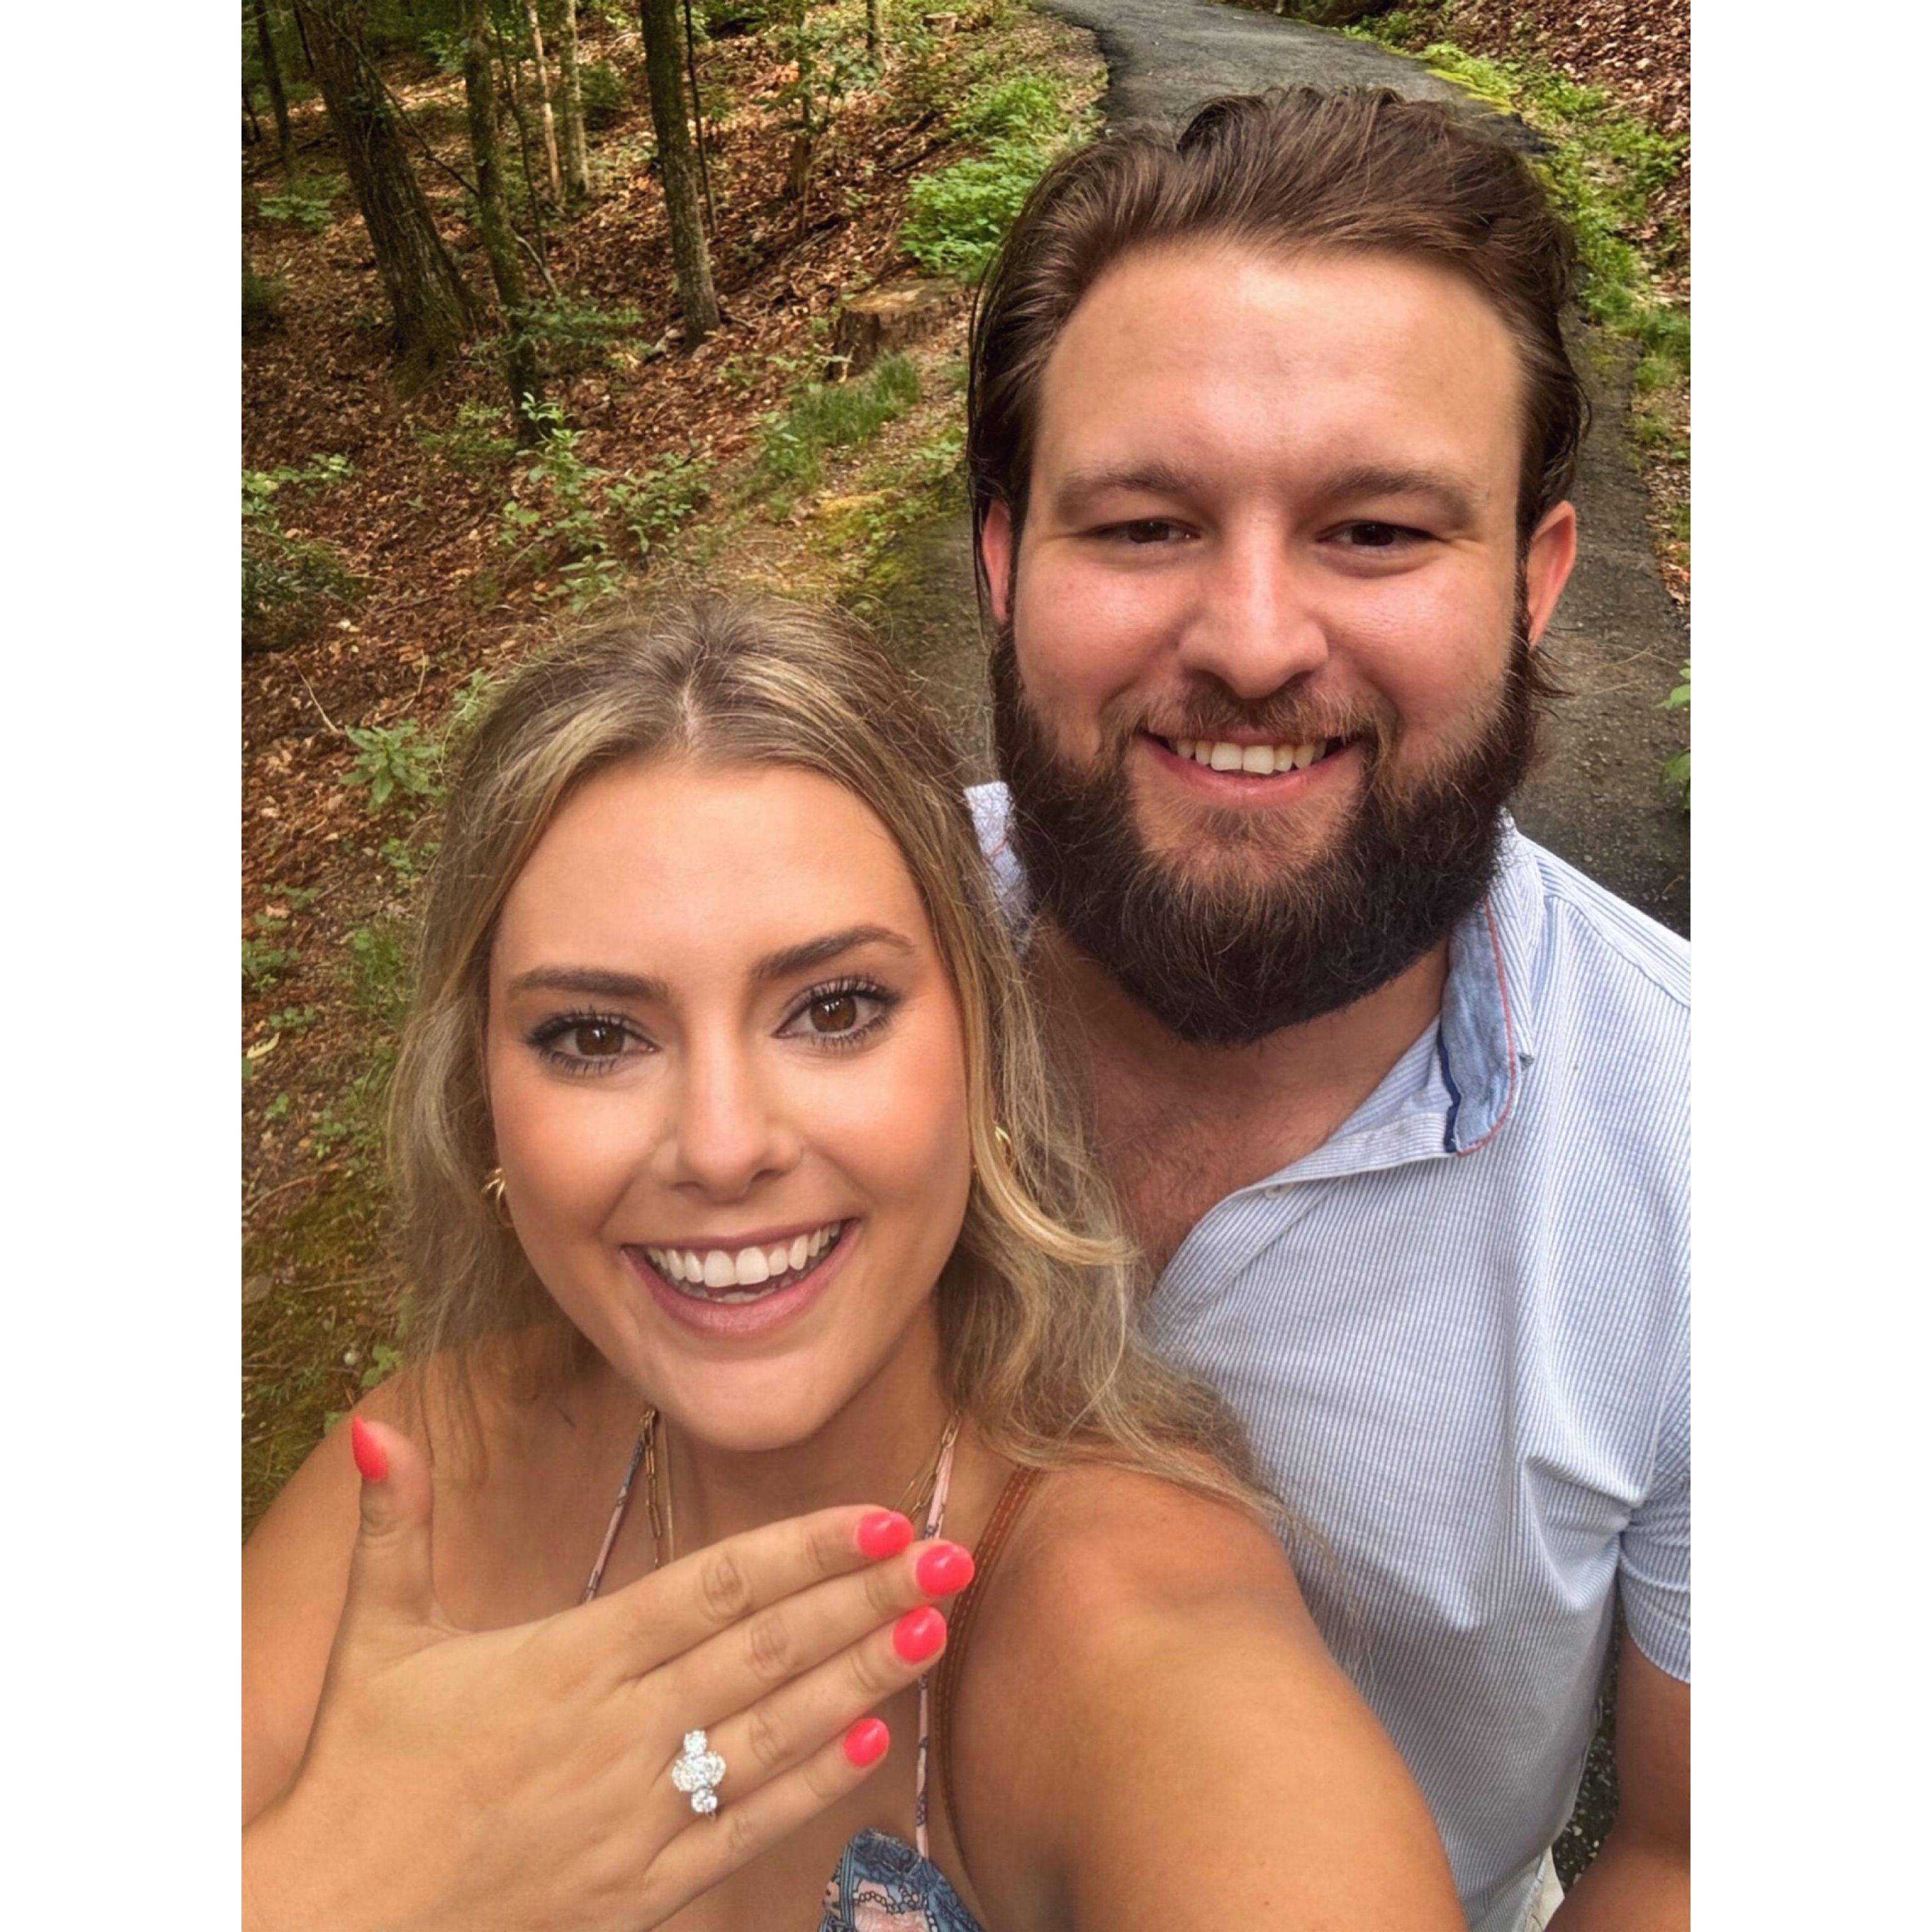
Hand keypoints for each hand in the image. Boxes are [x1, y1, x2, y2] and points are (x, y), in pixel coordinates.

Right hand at [242, 1417, 963, 1931]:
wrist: (327, 1927)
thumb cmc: (358, 1774)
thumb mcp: (374, 1641)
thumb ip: (394, 1530)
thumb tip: (376, 1429)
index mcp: (567, 1662)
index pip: (713, 1589)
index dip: (805, 1550)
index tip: (881, 1518)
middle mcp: (616, 1735)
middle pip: (765, 1655)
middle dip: (864, 1603)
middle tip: (949, 1558)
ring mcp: (634, 1819)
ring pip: (772, 1738)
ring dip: (859, 1683)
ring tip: (932, 1634)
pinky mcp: (638, 1893)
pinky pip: (742, 1832)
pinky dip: (809, 1789)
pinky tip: (869, 1746)